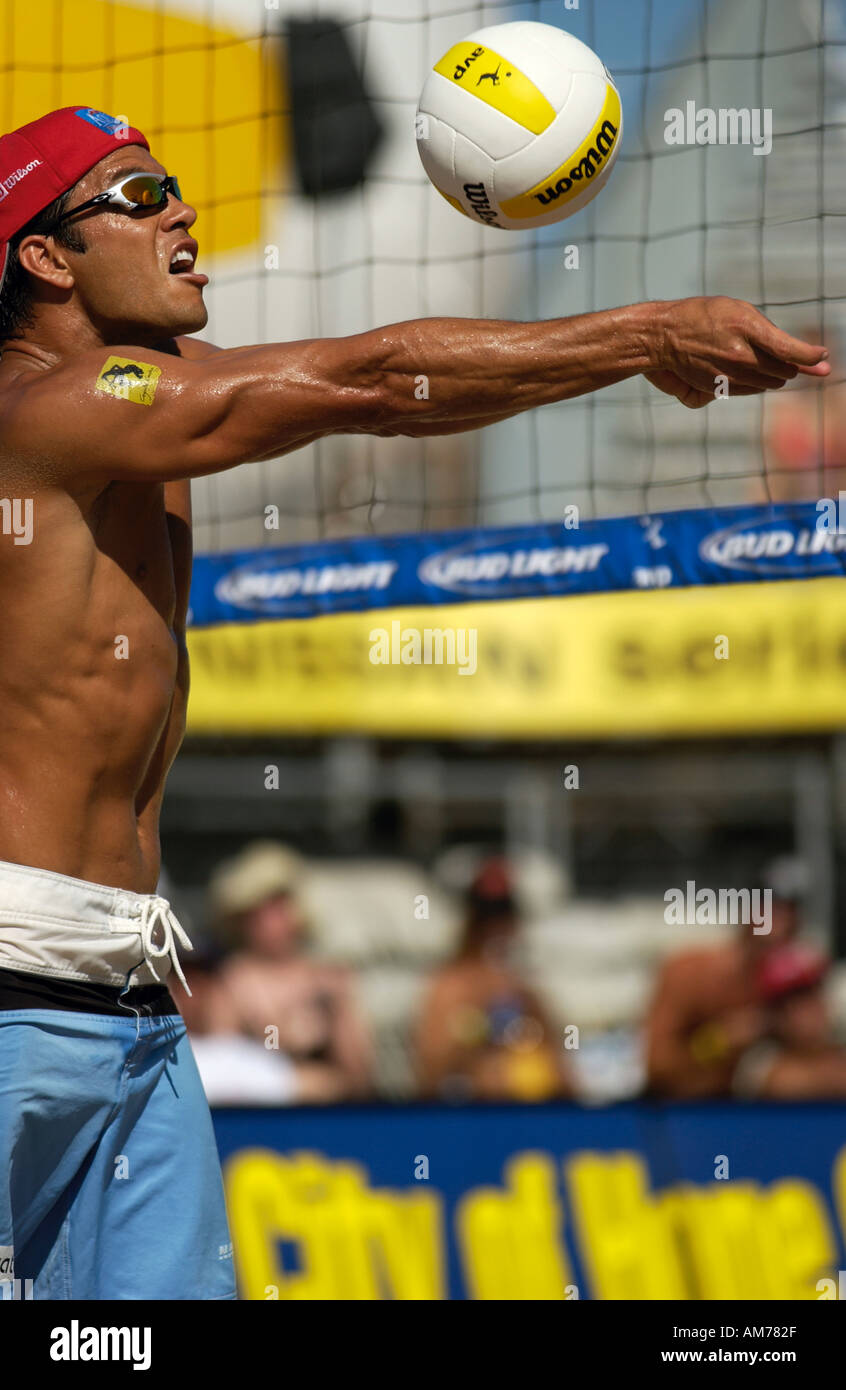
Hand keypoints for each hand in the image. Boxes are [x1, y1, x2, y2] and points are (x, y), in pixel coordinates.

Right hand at [647, 296, 829, 407]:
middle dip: (789, 365)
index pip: (790, 351)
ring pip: (770, 383)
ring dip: (773, 373)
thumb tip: (805, 357)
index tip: (824, 357)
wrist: (664, 336)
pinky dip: (755, 381)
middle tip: (784, 355)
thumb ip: (771, 332)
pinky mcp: (720, 388)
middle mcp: (739, 355)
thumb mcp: (739, 311)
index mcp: (746, 328)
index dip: (811, 356)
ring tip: (754, 356)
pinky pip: (752, 390)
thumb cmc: (704, 317)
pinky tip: (741, 367)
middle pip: (784, 371)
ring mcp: (729, 374)